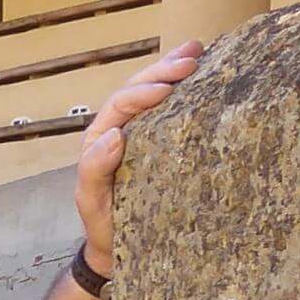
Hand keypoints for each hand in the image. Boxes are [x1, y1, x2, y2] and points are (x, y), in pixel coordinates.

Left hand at [75, 41, 201, 276]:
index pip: (121, 104)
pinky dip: (189, 91)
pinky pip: (175, 113)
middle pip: (140, 89)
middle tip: (192, 57)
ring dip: (175, 70)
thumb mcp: (92, 200)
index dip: (142, 92)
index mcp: (102, 137)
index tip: (166, 89)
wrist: (118, 248)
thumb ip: (94, 169)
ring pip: (157, 94)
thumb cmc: (103, 223)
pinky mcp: (165, 145)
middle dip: (164, 70)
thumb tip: (114, 134)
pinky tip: (208, 74)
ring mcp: (145, 135)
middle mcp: (122, 130)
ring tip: (200, 50)